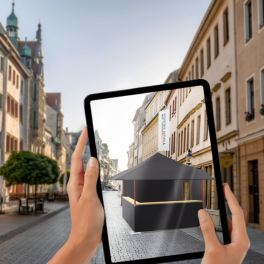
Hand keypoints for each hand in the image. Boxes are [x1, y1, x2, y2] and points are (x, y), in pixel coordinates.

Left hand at [49, 127, 103, 263]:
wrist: (86, 238)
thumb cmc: (86, 222)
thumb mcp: (90, 197)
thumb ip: (91, 178)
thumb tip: (92, 160)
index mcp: (75, 183)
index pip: (77, 158)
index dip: (81, 143)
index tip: (85, 131)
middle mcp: (78, 184)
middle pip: (80, 160)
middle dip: (84, 146)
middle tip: (88, 134)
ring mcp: (83, 188)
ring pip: (87, 168)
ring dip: (89, 156)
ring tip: (92, 145)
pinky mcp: (89, 193)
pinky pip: (91, 177)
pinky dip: (95, 168)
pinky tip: (97, 167)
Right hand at [198, 183, 249, 263]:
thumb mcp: (212, 249)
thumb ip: (207, 230)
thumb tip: (203, 213)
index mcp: (240, 240)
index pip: (237, 213)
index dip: (231, 198)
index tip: (226, 187)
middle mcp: (239, 240)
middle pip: (234, 216)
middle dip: (226, 204)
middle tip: (221, 192)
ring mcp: (234, 243)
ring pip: (227, 223)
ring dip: (220, 215)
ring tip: (214, 207)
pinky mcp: (227, 246)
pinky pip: (223, 229)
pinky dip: (216, 223)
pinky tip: (210, 223)